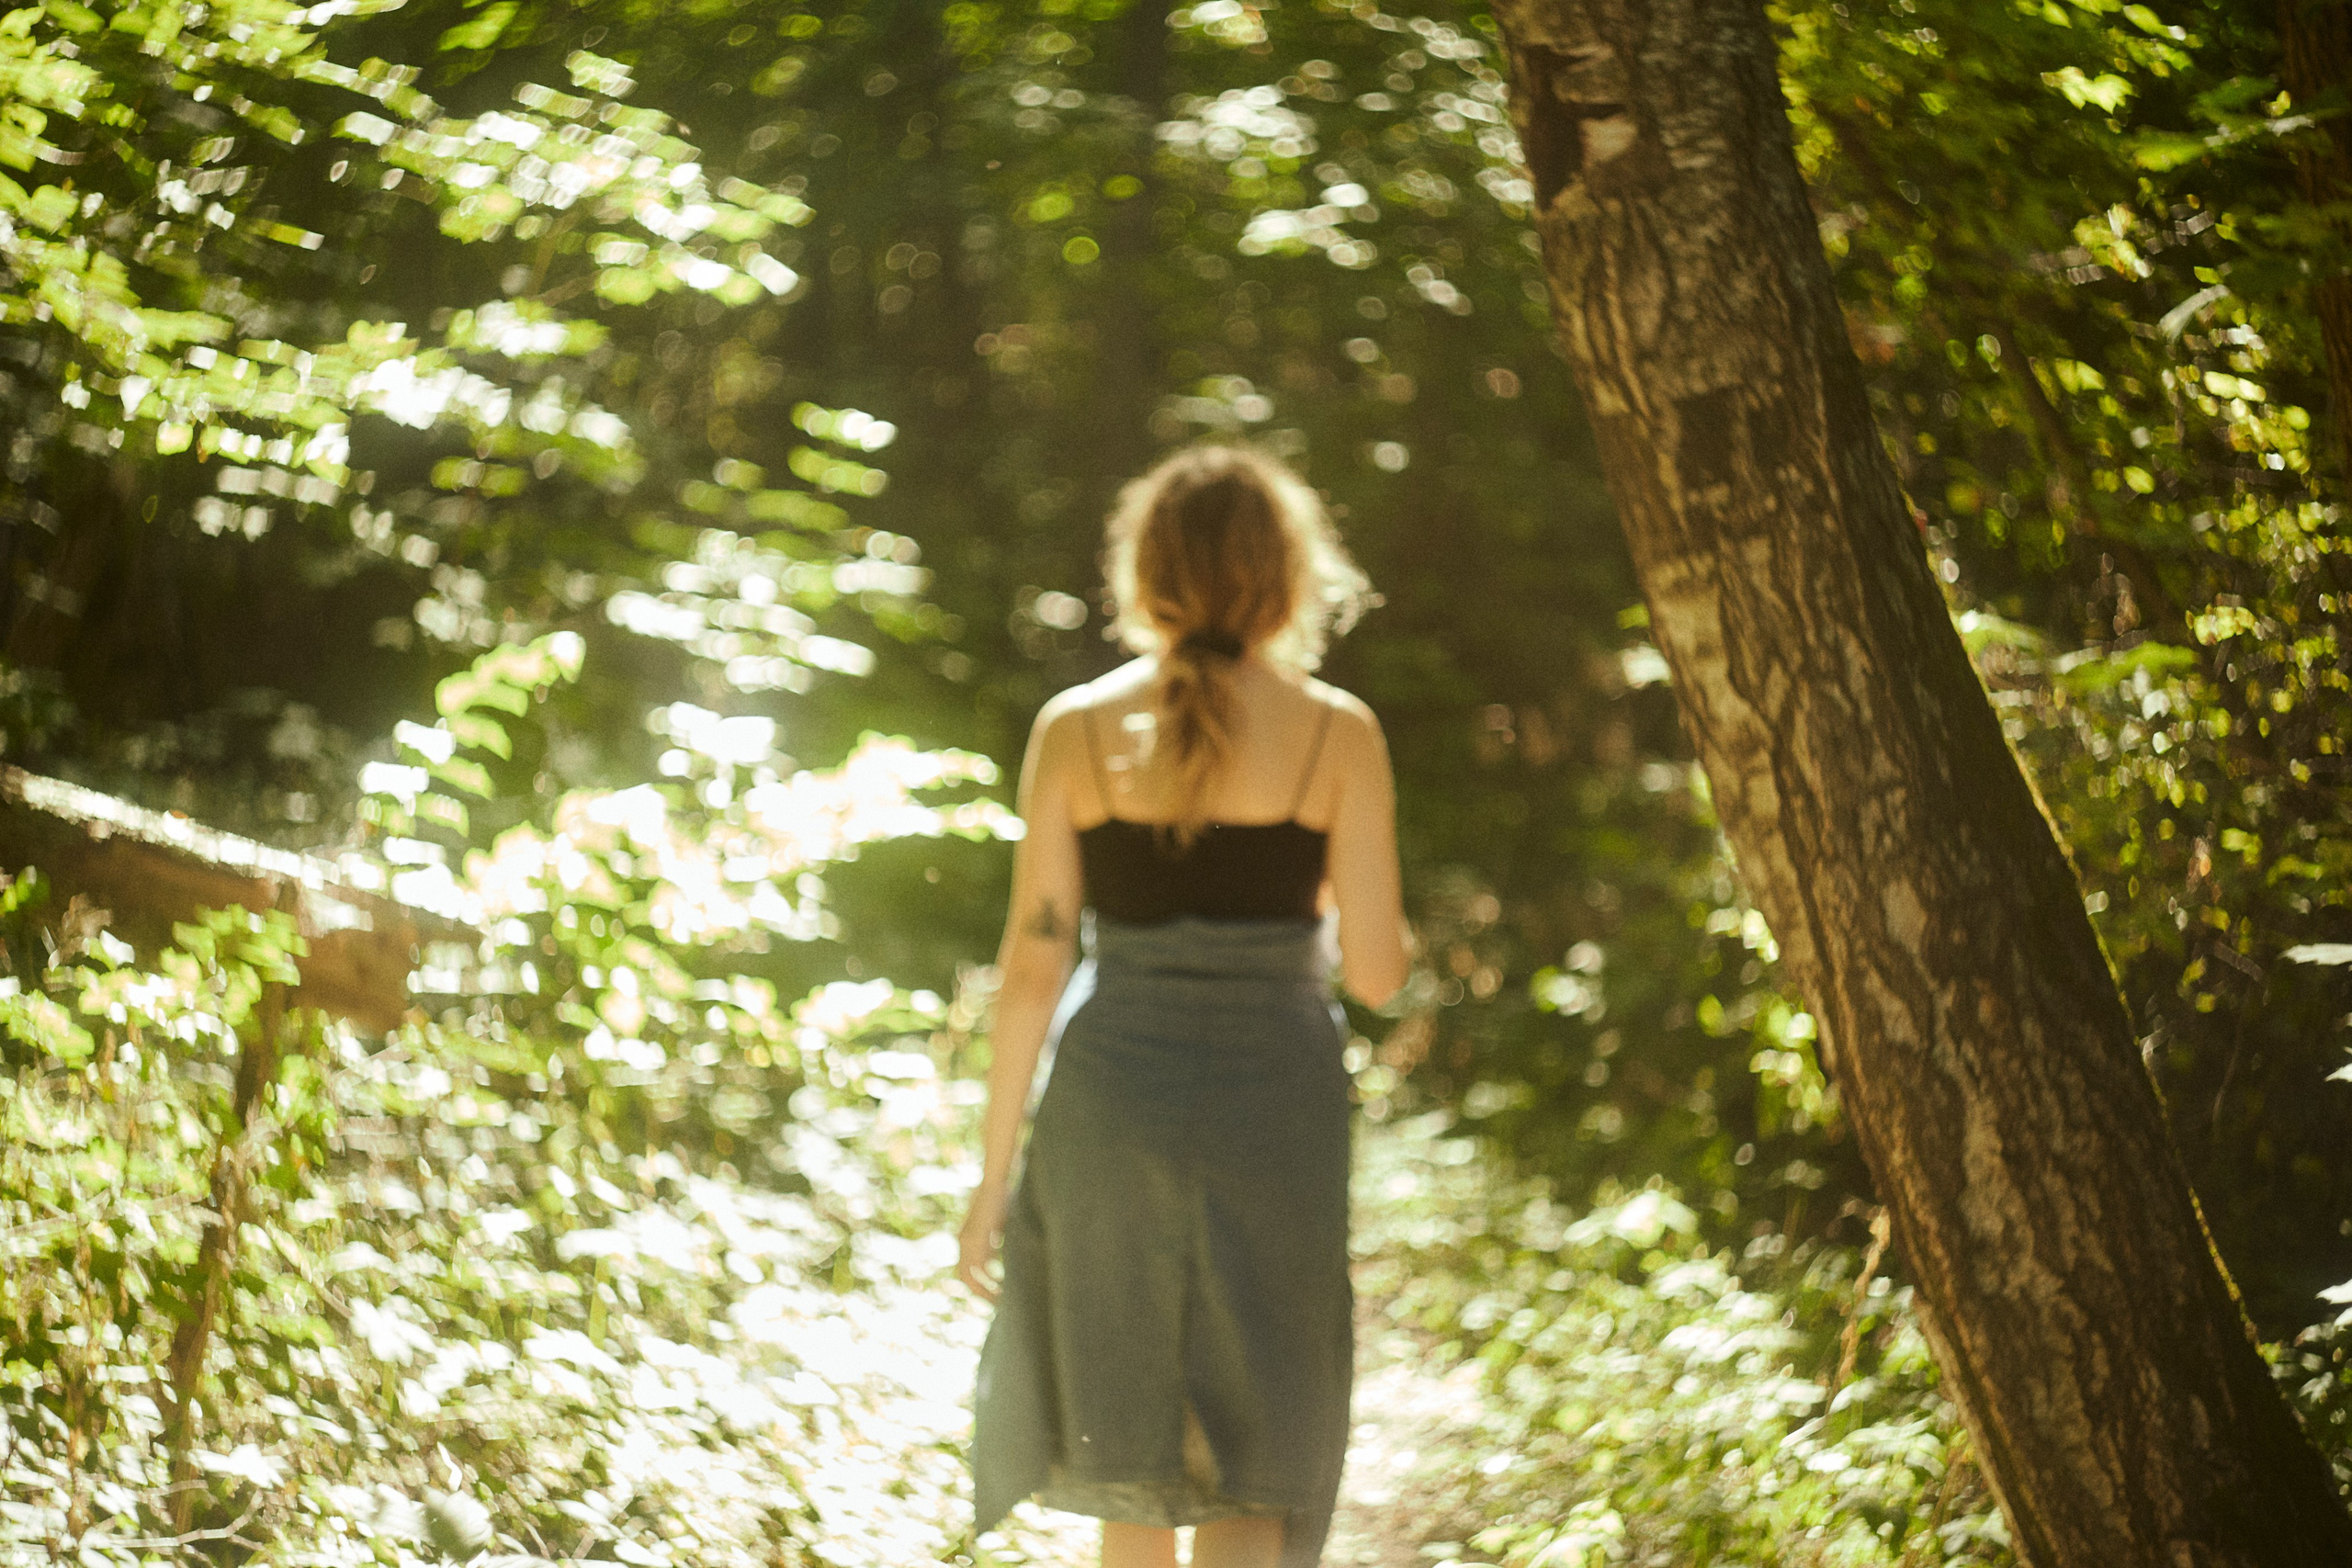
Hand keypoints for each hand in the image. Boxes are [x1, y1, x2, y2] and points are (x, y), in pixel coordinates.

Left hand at [957, 1183, 1009, 1301]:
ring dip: (984, 1290)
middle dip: (979, 1292)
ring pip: (970, 1276)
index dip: (975, 1283)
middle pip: (964, 1277)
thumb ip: (991, 1240)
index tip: (990, 1293)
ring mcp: (968, 1241)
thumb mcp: (993, 1225)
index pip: (965, 1269)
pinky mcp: (976, 1239)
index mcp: (965, 1239)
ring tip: (999, 1299)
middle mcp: (963, 1242)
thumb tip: (995, 1254)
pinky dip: (989, 1279)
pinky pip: (980, 1267)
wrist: (994, 1184)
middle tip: (994, 1303)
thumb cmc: (998, 1200)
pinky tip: (1000, 1286)